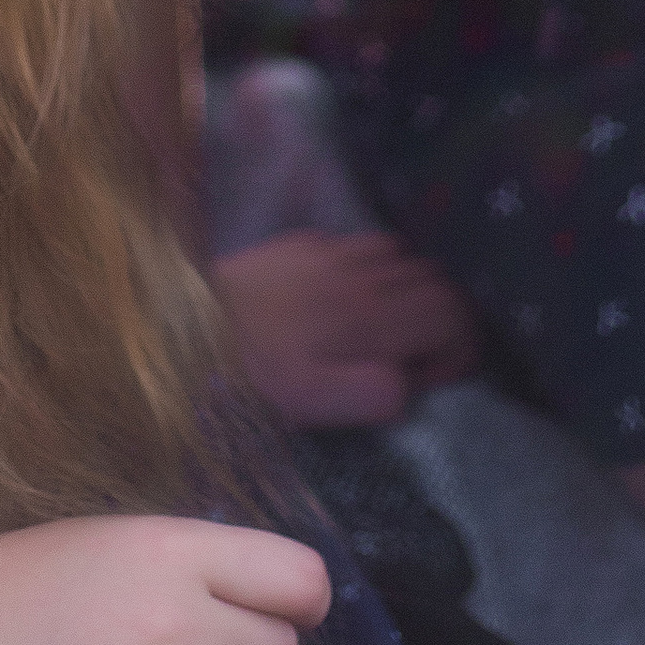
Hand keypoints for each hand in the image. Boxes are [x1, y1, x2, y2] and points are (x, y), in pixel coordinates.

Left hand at [213, 229, 480, 426]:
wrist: (183, 323)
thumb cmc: (251, 374)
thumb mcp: (313, 402)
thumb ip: (374, 392)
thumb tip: (410, 381)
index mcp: (368, 315)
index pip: (451, 311)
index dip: (460, 346)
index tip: (434, 379)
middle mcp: (359, 271)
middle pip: (436, 279)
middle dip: (443, 319)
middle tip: (419, 360)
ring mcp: (331, 249)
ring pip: (404, 256)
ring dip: (412, 291)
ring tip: (388, 329)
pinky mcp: (302, 241)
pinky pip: (363, 243)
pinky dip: (377, 269)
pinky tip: (350, 297)